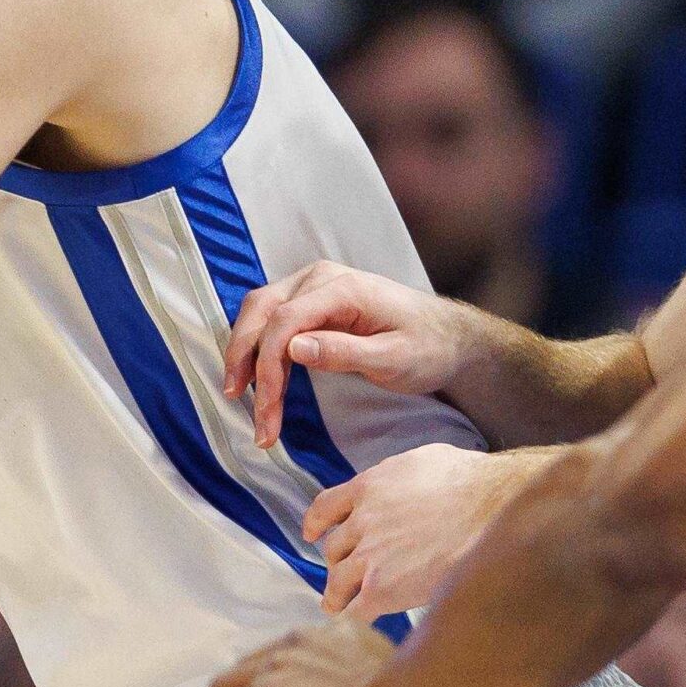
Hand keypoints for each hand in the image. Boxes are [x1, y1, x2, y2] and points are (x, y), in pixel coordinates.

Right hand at [223, 262, 472, 446]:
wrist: (447, 335)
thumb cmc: (427, 347)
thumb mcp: (395, 359)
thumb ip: (345, 353)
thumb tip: (293, 349)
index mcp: (343, 288)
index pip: (285, 321)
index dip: (267, 365)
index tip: (265, 408)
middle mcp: (321, 278)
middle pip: (262, 310)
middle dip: (244, 358)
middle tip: (238, 403)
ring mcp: (313, 286)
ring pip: (260, 312)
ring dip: (245, 353)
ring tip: (239, 396)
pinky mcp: (311, 301)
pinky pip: (272, 319)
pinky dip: (258, 348)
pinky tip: (256, 378)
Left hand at [307, 444, 550, 617]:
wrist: (492, 512)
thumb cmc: (470, 482)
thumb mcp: (423, 461)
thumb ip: (399, 476)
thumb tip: (401, 483)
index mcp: (368, 487)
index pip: (325, 507)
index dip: (315, 523)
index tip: (311, 533)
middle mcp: (362, 521)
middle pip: (334, 547)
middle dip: (338, 560)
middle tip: (343, 571)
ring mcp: (370, 556)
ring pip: (337, 580)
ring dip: (336, 592)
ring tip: (335, 603)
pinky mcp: (383, 589)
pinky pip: (357, 608)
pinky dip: (356, 613)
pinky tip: (361, 616)